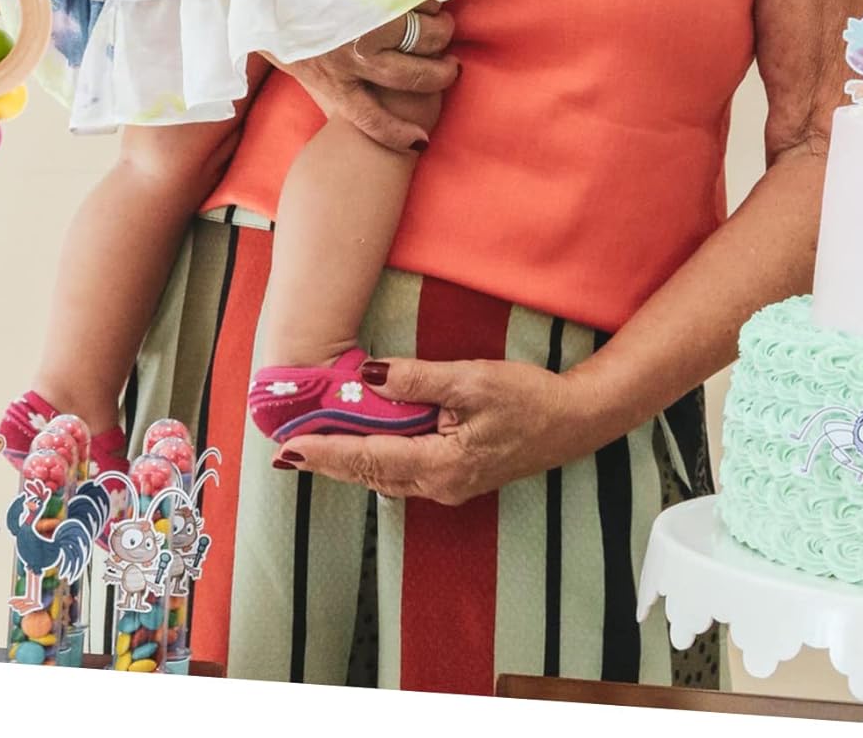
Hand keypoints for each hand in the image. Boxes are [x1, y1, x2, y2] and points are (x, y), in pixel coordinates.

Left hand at [266, 1, 458, 152]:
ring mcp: (375, 23)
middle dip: (442, 74)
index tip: (419, 141)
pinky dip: (429, 1)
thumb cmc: (269, 10)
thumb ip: (313, 72)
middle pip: (418, 76)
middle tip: (449, 66)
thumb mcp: (286, 54)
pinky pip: (423, 1)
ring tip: (438, 24)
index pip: (371, 120)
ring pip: (429, 37)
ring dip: (441, 31)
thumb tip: (326, 86)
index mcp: (331, 79)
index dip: (398, 135)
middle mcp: (358, 57)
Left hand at [272, 357, 595, 505]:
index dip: (326, 452)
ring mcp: (449, 484)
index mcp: (440, 465)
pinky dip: (375, 459)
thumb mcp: (473, 380)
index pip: (368, 459)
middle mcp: (439, 485)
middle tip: (285, 450)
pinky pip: (403, 471)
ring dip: (349, 461)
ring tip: (312, 447)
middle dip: (328, 462)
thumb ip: (419, 380)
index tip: (289, 448)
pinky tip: (361, 445)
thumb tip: (371, 376)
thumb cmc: (531, 398)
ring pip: (385, 476)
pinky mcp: (457, 475)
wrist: (576, 420)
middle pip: (370, 473)